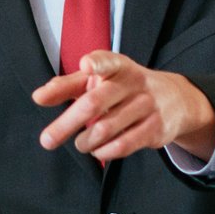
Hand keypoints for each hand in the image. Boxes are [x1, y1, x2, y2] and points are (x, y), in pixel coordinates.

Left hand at [32, 52, 214, 163]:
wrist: (175, 99)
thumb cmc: (124, 87)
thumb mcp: (100, 79)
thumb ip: (68, 86)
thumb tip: (39, 96)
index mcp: (118, 66)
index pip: (107, 61)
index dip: (96, 64)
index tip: (85, 65)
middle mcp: (133, 83)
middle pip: (94, 103)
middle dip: (66, 124)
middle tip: (46, 140)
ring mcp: (147, 106)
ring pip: (105, 129)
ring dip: (85, 141)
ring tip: (80, 143)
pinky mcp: (155, 129)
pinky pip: (122, 145)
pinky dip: (103, 152)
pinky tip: (97, 150)